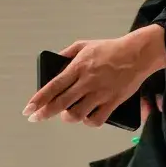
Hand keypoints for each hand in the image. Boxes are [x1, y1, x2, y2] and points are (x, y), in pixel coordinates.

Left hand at [24, 26, 165, 127]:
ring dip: (68, 118)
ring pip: (77, 114)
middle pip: (61, 103)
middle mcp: (86, 82)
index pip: (53, 86)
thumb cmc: (110, 49)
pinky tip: (86, 118)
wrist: (137, 54)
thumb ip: (67, 53)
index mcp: (78, 67)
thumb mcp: (85, 45)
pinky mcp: (112, 102)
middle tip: (36, 118)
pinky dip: (88, 122)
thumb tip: (55, 62)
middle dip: (45, 113)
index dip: (38, 100)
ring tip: (66, 115)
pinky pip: (96, 120)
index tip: (28, 109)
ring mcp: (99, 93)